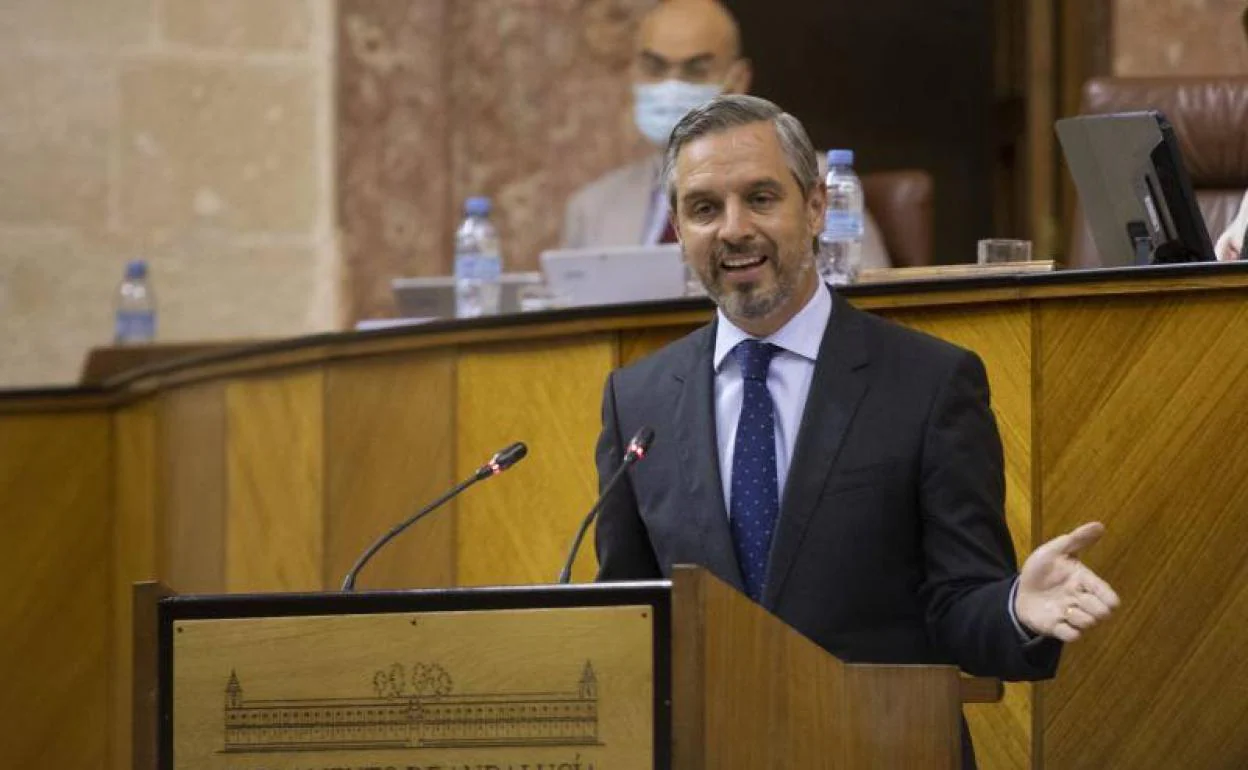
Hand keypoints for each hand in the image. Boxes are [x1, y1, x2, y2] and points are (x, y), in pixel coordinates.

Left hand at [1015, 522, 1119, 641]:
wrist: (1018, 590)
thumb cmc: (1041, 571)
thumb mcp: (1054, 550)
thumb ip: (1076, 539)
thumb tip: (1099, 525)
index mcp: (1086, 583)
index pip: (1110, 597)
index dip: (1105, 596)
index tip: (1085, 585)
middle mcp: (1082, 601)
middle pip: (1104, 613)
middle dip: (1091, 606)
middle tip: (1074, 598)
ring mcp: (1071, 617)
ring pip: (1090, 624)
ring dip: (1077, 617)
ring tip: (1063, 608)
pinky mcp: (1058, 629)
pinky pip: (1073, 637)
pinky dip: (1067, 630)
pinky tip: (1056, 619)